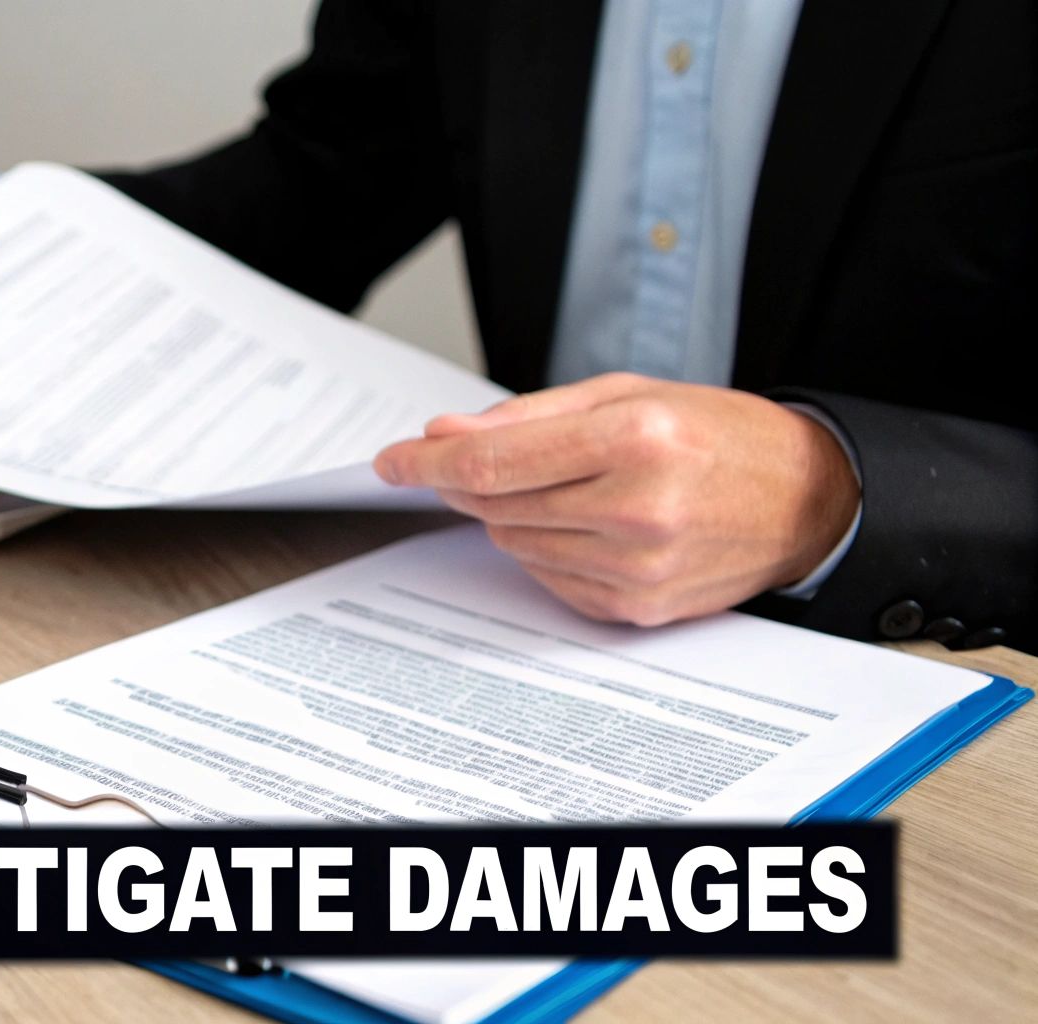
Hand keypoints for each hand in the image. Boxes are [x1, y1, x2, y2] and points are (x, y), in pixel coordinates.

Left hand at [372, 372, 860, 625]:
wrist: (805, 501)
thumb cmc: (717, 437)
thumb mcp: (627, 395)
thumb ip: (528, 416)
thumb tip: (445, 434)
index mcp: (636, 439)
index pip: (493, 462)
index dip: (427, 463)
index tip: (390, 461)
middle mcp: (638, 509)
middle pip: (495, 505)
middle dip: (472, 481)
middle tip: (486, 460)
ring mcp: (638, 567)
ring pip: (515, 542)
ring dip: (516, 514)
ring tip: (574, 487)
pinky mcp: (637, 607)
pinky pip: (547, 578)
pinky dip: (547, 548)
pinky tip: (591, 524)